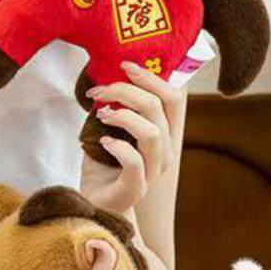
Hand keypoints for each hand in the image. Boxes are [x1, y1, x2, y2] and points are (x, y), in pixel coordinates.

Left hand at [80, 61, 185, 212]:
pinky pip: (134, 162)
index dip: (152, 77)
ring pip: (152, 132)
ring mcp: (153, 171)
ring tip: (102, 114)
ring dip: (123, 116)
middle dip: (128, 90)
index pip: (174, 98)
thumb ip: (115, 108)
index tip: (124, 65)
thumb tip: (104, 80)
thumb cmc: (104, 164)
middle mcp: (165, 152)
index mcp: (165, 134)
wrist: (96, 204)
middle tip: (100, 90)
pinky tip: (103, 142)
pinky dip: (118, 146)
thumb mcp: (110, 129)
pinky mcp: (136, 188)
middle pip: (161, 107)